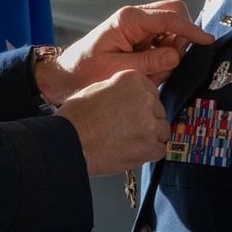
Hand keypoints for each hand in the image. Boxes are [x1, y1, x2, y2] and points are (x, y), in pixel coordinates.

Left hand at [35, 1, 213, 105]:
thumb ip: (148, 63)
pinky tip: (146, 73)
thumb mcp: (116, 69)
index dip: (191, 29)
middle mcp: (136, 18)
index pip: (169, 18)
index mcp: (129, 19)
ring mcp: (140, 27)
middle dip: (180, 40)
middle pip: (175, 15)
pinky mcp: (141, 38)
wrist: (67, 74)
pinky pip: (164, 44)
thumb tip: (176, 56)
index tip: (207, 41)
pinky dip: (162, 59)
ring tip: (148, 75)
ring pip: (173, 31)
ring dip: (170, 54)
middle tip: (165, 66)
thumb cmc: (85, 70)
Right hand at [55, 70, 169, 175]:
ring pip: (162, 129)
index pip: (151, 90)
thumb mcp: (98, 88)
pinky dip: (150, 151)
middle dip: (147, 118)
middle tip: (128, 126)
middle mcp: (145, 99)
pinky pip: (161, 149)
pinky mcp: (149, 147)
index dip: (141, 102)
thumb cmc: (77, 115)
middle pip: (158, 110)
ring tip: (130, 139)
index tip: (132, 109)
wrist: (69, 140)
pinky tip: (134, 150)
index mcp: (133, 80)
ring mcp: (149, 124)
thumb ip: (121, 90)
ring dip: (150, 135)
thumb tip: (132, 97)